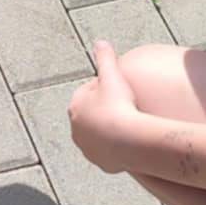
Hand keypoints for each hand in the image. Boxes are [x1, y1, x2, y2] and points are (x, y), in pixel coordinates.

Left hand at [69, 42, 148, 173]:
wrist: (128, 140)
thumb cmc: (119, 105)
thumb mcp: (113, 76)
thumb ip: (105, 58)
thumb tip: (100, 42)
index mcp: (76, 106)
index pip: (88, 93)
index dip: (105, 90)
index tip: (120, 90)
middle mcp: (77, 128)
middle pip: (93, 115)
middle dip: (105, 111)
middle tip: (126, 108)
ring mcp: (87, 147)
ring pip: (99, 136)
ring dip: (109, 131)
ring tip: (128, 127)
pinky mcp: (100, 162)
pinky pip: (109, 154)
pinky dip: (116, 149)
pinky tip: (129, 144)